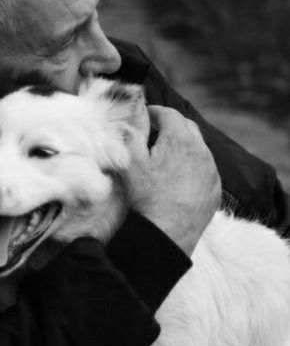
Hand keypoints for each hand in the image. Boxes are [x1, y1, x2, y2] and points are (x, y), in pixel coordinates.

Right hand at [123, 106, 221, 254]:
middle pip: (188, 128)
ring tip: (167, 157)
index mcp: (180, 139)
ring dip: (184, 147)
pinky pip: (205, 169)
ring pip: (199, 148)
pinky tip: (179, 178)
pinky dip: (193, 166)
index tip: (146, 116)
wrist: (166, 233)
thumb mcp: (130, 162)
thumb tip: (136, 113)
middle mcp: (202, 151)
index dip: (155, 112)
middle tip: (155, 133)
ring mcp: (211, 171)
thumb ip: (133, 131)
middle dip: (172, 126)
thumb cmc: (146, 196)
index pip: (169, 114)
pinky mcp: (215, 189)